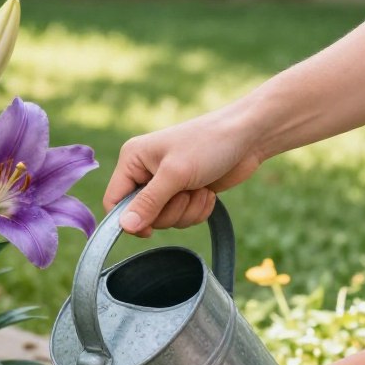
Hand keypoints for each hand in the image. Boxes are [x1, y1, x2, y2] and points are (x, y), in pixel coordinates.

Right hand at [104, 108, 261, 235]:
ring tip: (200, 188)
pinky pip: (182, 217)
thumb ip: (148, 203)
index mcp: (132, 160)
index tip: (149, 229)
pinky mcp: (185, 192)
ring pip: (164, 219)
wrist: (250, 135)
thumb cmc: (210, 144)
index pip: (113, 201)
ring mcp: (165, 183)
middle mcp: (144, 172)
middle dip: (168, 211)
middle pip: (141, 215)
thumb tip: (124, 227)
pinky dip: (197, 210)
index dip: (127, 219)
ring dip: (186, 210)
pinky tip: (208, 191)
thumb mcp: (175, 174)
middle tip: (185, 193)